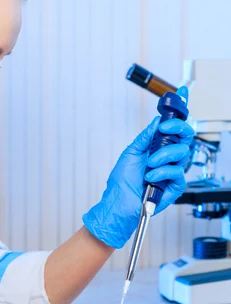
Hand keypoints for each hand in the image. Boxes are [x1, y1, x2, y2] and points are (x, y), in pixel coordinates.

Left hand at [82, 87, 194, 248]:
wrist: (119, 203)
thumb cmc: (122, 182)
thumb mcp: (130, 152)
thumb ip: (145, 137)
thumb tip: (156, 122)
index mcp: (157, 148)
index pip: (174, 129)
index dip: (178, 115)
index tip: (178, 100)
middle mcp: (167, 158)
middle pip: (185, 137)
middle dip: (177, 129)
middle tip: (165, 129)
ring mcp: (172, 171)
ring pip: (182, 153)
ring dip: (163, 156)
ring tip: (148, 165)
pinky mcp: (175, 186)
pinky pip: (177, 172)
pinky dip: (162, 172)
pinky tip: (151, 178)